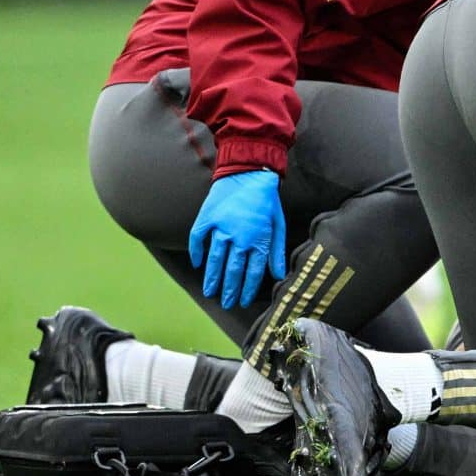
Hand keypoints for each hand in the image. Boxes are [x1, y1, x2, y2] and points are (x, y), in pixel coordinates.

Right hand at [188, 169, 287, 311]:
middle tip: (226, 304)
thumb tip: (279, 275)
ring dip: (212, 278)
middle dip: (229, 290)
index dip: (247, 289)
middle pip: (233, 270)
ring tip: (210, 292)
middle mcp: (239, 237)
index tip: (242, 301)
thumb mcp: (278, 223)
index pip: (253, 271)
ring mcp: (221, 227)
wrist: (249, 171)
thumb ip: (276, 250)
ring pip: (215, 259)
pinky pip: (198, 239)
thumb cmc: (266, 199)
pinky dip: (196, 252)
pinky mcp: (207, 217)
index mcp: (259, 239)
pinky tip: (197, 264)